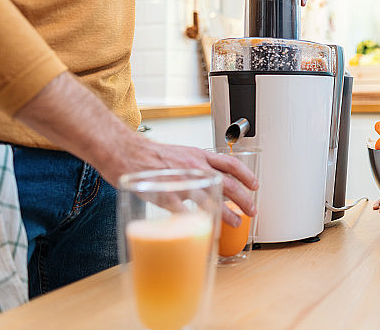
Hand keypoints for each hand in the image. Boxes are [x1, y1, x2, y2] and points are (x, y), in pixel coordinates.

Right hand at [13, 72, 258, 226]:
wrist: (122, 149)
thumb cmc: (149, 155)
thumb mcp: (178, 155)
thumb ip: (194, 167)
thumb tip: (207, 182)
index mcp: (197, 155)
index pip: (230, 163)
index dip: (246, 175)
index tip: (256, 185)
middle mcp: (193, 165)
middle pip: (227, 182)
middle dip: (244, 198)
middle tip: (252, 211)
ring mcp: (180, 179)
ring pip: (210, 196)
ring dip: (225, 212)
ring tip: (235, 223)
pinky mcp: (164, 192)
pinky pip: (183, 210)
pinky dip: (194, 220)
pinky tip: (201, 229)